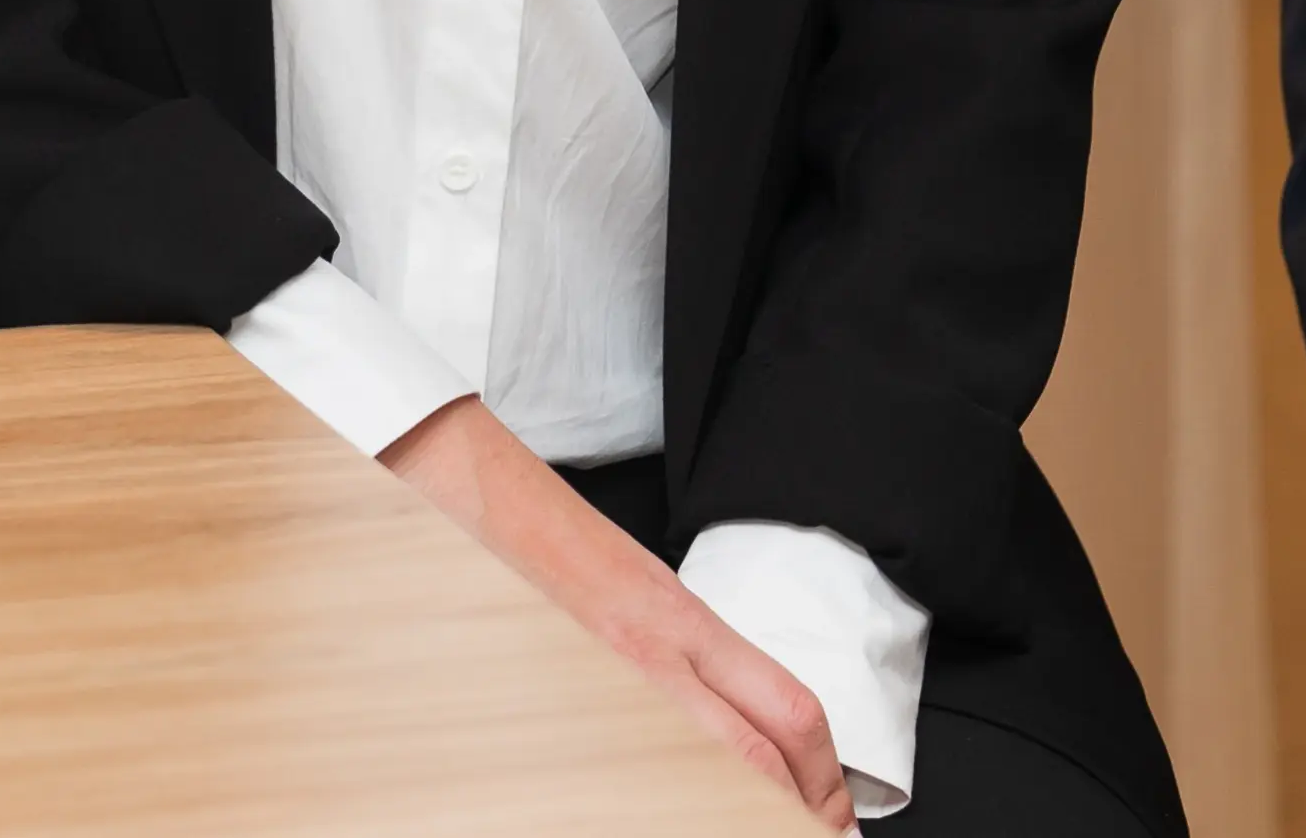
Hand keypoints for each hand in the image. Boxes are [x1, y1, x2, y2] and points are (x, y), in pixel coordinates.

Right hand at [381, 394, 855, 826]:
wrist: (467, 500)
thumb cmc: (543, 539)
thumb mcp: (639, 587)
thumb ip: (688, 652)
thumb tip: (743, 725)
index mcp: (684, 622)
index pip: (789, 709)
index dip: (827, 776)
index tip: (838, 813)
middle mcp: (657, 659)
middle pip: (762, 757)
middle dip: (803, 812)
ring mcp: (611, 686)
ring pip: (711, 772)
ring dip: (746, 811)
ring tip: (767, 831)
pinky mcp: (565, 704)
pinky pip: (637, 770)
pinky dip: (675, 801)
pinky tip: (686, 811)